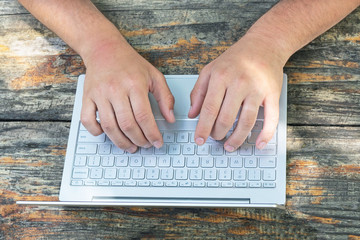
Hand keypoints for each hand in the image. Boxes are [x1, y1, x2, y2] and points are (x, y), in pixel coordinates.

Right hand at [80, 41, 174, 152]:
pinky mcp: (86, 97)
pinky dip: (96, 132)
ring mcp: (99, 94)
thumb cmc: (130, 63)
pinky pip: (87, 121)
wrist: (104, 48)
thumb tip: (170, 118)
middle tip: (145, 145)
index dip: (152, 134)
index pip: (144, 116)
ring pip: (109, 126)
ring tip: (131, 147)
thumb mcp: (154, 76)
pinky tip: (107, 134)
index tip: (157, 142)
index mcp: (134, 84)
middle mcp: (115, 90)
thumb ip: (166, 97)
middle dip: (139, 140)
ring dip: (121, 142)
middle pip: (127, 124)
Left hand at [188, 35, 285, 150]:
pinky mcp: (273, 94)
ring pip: (246, 122)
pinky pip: (271, 118)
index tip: (199, 139)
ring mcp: (257, 89)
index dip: (203, 127)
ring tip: (229, 146)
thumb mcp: (210, 70)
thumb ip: (198, 92)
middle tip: (215, 138)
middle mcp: (239, 83)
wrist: (264, 44)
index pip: (209, 109)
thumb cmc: (235, 59)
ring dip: (237, 139)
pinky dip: (265, 135)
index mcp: (221, 77)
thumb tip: (192, 114)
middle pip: (226, 118)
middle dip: (218, 134)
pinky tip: (259, 144)